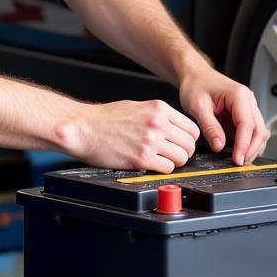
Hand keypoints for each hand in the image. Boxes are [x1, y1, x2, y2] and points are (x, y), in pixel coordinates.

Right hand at [63, 100, 200, 172]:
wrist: (84, 128)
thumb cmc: (105, 118)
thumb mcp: (137, 107)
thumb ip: (158, 116)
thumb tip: (174, 127)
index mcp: (159, 108)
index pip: (192, 127)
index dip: (189, 139)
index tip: (182, 144)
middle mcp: (158, 123)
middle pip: (189, 144)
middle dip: (183, 152)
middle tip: (173, 155)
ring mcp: (151, 141)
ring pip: (181, 158)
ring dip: (174, 162)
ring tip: (161, 160)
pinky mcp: (141, 158)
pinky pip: (167, 168)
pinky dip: (162, 170)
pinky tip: (151, 165)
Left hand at [178, 66, 268, 165]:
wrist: (195, 75)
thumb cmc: (196, 85)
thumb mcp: (197, 106)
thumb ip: (209, 127)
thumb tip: (219, 146)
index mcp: (239, 95)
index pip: (247, 124)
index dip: (244, 145)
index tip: (237, 160)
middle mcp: (248, 100)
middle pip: (259, 130)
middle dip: (251, 150)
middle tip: (238, 164)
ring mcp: (248, 108)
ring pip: (259, 132)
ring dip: (252, 148)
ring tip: (238, 160)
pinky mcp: (244, 115)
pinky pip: (252, 132)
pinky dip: (248, 144)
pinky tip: (238, 152)